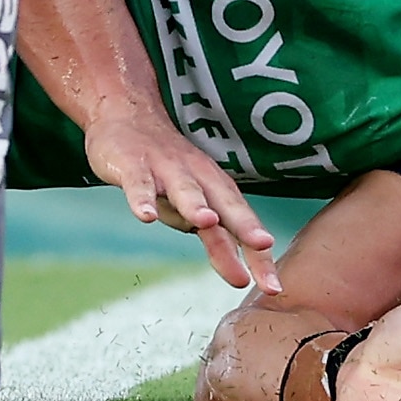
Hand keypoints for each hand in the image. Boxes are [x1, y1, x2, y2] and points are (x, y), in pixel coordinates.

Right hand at [85, 110, 281, 293]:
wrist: (127, 116)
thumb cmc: (166, 166)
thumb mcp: (193, 201)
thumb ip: (213, 232)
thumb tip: (234, 264)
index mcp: (215, 190)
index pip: (242, 226)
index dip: (258, 255)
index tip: (273, 285)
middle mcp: (197, 178)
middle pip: (224, 205)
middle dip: (244, 226)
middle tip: (263, 245)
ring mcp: (165, 170)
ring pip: (184, 189)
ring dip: (196, 204)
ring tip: (206, 221)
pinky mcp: (133, 165)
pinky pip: (139, 184)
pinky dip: (143, 199)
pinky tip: (146, 217)